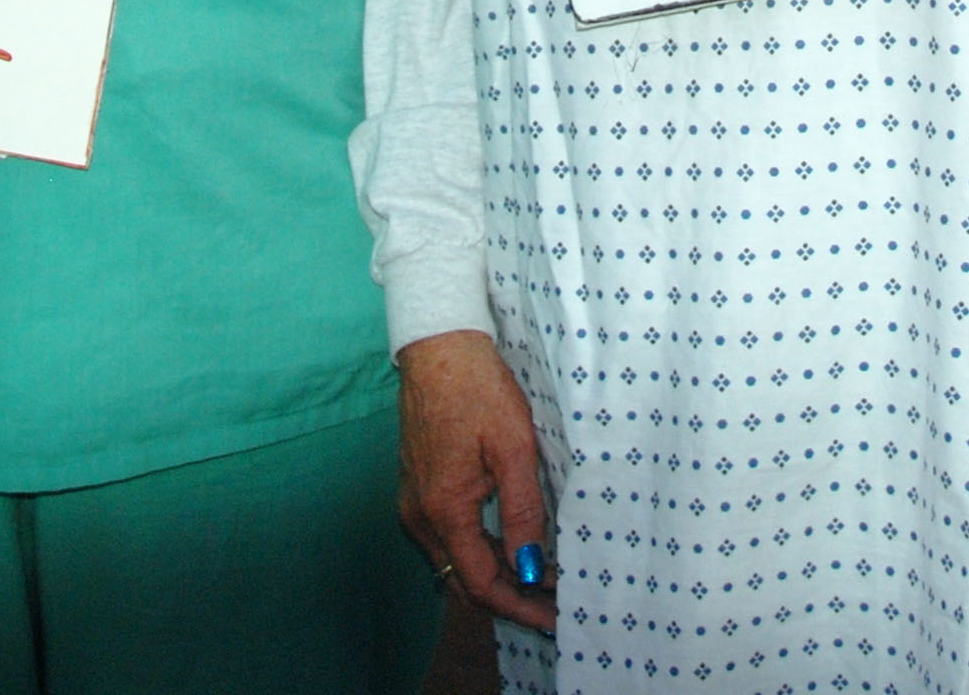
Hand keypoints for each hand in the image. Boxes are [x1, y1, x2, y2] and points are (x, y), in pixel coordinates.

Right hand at [397, 330, 556, 630]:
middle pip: (465, 581)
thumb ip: (523, 512)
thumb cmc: (477, 390)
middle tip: (553, 606)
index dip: (519, 607)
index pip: (481, 584)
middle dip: (510, 599)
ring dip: (495, 577)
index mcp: (443, 510)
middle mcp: (420, 516)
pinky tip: (509, 547)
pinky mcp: (418, 489)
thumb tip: (531, 567)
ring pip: (455, 562)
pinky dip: (479, 553)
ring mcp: (414, 503)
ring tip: (541, 580)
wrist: (439, 349)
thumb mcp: (513, 449)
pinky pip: (448, 539)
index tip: (553, 619)